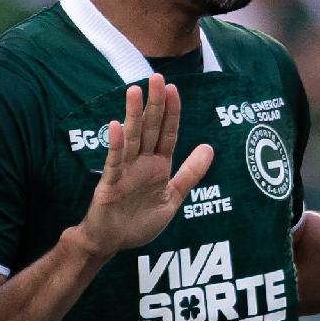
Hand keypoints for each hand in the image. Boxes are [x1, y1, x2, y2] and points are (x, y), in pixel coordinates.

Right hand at [73, 74, 214, 257]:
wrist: (112, 243)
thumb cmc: (139, 222)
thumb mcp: (173, 198)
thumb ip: (190, 174)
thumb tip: (210, 148)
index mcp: (158, 166)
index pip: (167, 134)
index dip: (171, 113)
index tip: (174, 89)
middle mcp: (141, 163)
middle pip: (149, 129)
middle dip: (155, 104)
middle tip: (157, 77)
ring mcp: (124, 172)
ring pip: (131, 139)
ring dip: (133, 115)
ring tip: (135, 91)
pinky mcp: (110, 184)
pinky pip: (114, 162)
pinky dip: (115, 145)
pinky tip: (116, 126)